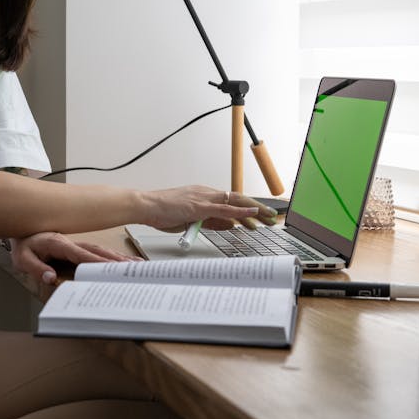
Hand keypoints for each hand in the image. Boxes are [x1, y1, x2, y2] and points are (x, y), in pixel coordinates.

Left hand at [10, 231, 135, 285]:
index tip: (110, 269)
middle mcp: (71, 242)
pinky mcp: (78, 248)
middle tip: (132, 269)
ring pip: (102, 250)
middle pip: (97, 251)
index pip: (81, 255)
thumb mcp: (23, 258)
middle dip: (115, 261)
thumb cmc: (23, 245)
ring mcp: (76, 244)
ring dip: (118, 258)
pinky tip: (125, 261)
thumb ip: (36, 268)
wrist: (21, 231)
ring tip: (136, 266)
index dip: (97, 262)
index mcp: (59, 244)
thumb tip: (50, 277)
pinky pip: (98, 252)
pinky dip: (113, 257)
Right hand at [143, 185, 277, 233]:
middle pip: (239, 199)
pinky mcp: (199, 205)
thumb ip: (211, 221)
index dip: (249, 208)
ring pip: (235, 202)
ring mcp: (204, 198)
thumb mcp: (191, 219)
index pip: (232, 201)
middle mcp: (206, 193)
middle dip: (258, 208)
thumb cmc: (162, 212)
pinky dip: (240, 212)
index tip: (262, 215)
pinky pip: (224, 209)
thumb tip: (229, 225)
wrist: (146, 206)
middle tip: (272, 217)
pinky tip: (252, 214)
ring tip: (269, 217)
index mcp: (204, 195)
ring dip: (255, 210)